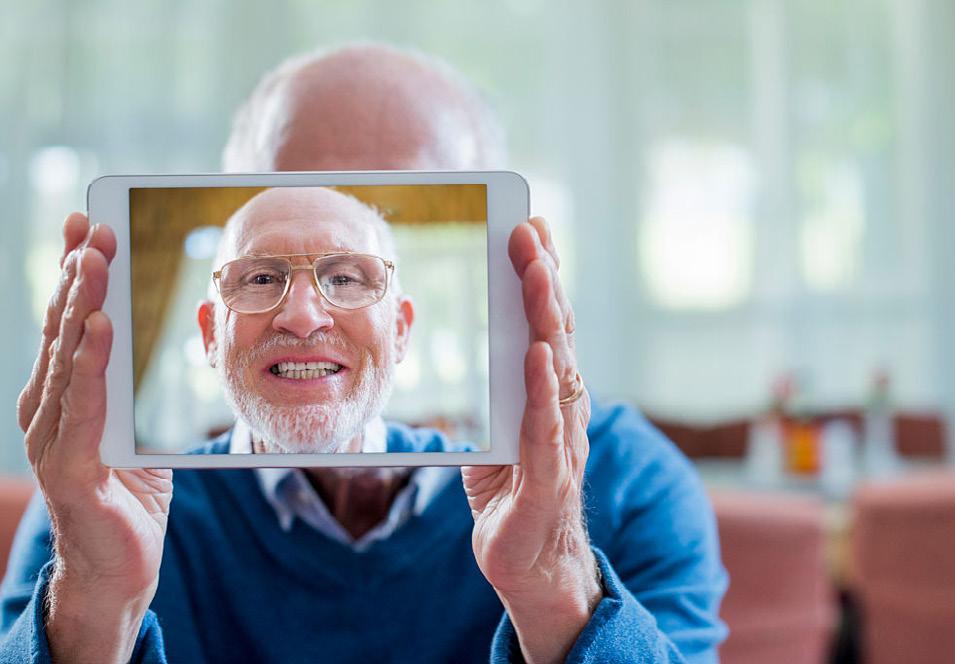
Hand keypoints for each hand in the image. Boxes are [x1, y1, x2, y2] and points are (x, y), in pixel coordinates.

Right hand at [17, 213, 172, 663]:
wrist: (121, 567)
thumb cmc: (131, 493)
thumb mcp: (139, 424)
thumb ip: (139, 381)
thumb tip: (170, 324)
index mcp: (64, 397)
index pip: (70, 325)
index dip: (77, 273)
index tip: (86, 224)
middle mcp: (48, 410)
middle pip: (64, 331)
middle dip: (79, 275)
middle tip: (91, 226)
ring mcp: (51, 439)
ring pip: (68, 360)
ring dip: (81, 305)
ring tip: (94, 260)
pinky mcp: (70, 468)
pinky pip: (84, 406)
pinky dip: (91, 363)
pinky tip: (99, 327)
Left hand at [462, 217, 599, 663]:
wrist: (533, 570)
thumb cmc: (513, 498)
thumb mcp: (497, 435)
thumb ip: (498, 395)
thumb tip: (485, 351)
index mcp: (548, 398)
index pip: (547, 326)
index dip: (541, 277)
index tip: (531, 227)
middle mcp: (563, 412)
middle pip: (555, 334)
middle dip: (542, 279)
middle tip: (529, 229)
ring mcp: (561, 444)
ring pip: (557, 370)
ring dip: (546, 318)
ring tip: (535, 272)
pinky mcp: (549, 481)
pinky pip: (547, 429)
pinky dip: (543, 389)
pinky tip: (537, 354)